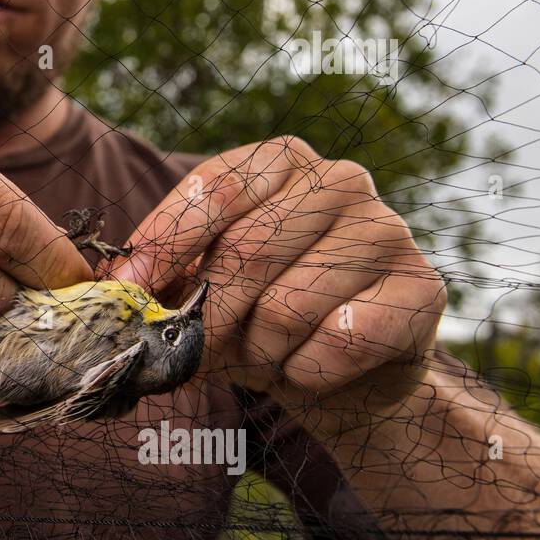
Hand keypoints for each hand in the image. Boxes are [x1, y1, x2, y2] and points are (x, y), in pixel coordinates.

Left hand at [101, 136, 446, 407]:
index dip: (166, 241)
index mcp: (281, 162)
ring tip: (263, 355)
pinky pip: (337, 342)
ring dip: (257, 351)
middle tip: (191, 350)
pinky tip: (309, 367)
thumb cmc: (260, 316)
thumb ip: (166, 274)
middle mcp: (342, 180)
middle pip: (249, 249)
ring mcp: (389, 231)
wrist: (343, 377)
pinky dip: (304, 372)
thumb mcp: (205, 285)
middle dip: (208, 314)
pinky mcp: (423, 290)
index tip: (130, 289)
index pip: (217, 188)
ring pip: (288, 305)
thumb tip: (116, 287)